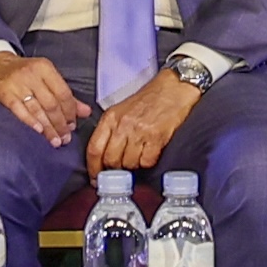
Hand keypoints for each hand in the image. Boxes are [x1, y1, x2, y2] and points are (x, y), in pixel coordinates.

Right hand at [0, 45, 87, 147]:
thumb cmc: (23, 73)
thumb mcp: (45, 78)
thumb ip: (65, 95)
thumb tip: (86, 112)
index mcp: (45, 68)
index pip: (63, 93)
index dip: (70, 112)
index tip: (72, 126)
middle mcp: (32, 74)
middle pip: (51, 103)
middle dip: (60, 124)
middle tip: (65, 139)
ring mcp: (17, 83)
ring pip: (37, 109)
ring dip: (48, 128)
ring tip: (54, 141)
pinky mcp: (4, 92)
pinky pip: (19, 110)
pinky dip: (30, 121)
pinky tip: (38, 131)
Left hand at [83, 72, 202, 174]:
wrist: (174, 87)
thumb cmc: (149, 99)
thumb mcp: (122, 110)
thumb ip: (110, 130)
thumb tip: (102, 156)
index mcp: (111, 117)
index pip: (94, 148)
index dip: (93, 168)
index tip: (96, 178)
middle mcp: (122, 125)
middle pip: (110, 159)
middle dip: (114, 170)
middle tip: (120, 172)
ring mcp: (139, 131)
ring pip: (128, 163)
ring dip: (133, 165)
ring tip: (138, 157)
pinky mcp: (156, 137)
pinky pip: (147, 161)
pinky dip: (148, 162)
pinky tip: (151, 153)